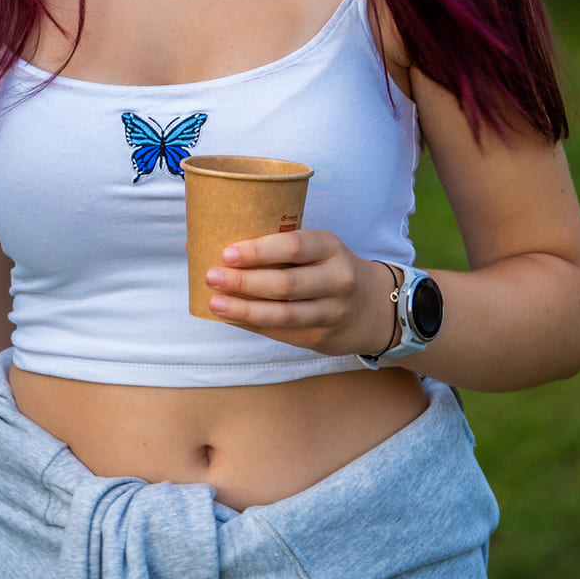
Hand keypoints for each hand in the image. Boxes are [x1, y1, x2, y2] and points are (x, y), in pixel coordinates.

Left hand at [205, 231, 395, 357]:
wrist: (375, 307)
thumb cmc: (328, 268)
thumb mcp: (317, 249)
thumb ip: (275, 246)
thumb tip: (204, 241)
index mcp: (331, 247)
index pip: (294, 246)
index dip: (259, 251)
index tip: (227, 253)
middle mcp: (337, 279)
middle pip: (285, 284)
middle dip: (244, 281)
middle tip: (212, 277)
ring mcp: (331, 312)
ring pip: (282, 315)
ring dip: (244, 309)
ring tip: (215, 303)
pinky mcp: (321, 338)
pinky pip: (280, 333)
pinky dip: (252, 325)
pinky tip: (231, 317)